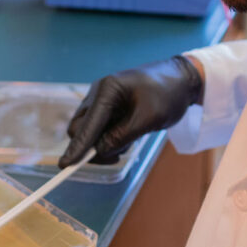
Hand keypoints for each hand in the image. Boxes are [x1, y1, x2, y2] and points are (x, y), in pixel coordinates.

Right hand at [60, 55, 203, 167]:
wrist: (181, 80)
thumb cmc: (168, 95)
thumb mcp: (149, 119)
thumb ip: (122, 136)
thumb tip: (100, 151)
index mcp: (107, 90)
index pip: (87, 124)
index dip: (78, 147)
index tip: (65, 166)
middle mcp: (98, 94)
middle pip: (80, 128)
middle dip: (93, 147)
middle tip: (116, 157)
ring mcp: (101, 101)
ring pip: (90, 131)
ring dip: (105, 144)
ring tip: (132, 139)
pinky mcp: (107, 108)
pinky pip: (100, 129)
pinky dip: (111, 139)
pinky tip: (130, 135)